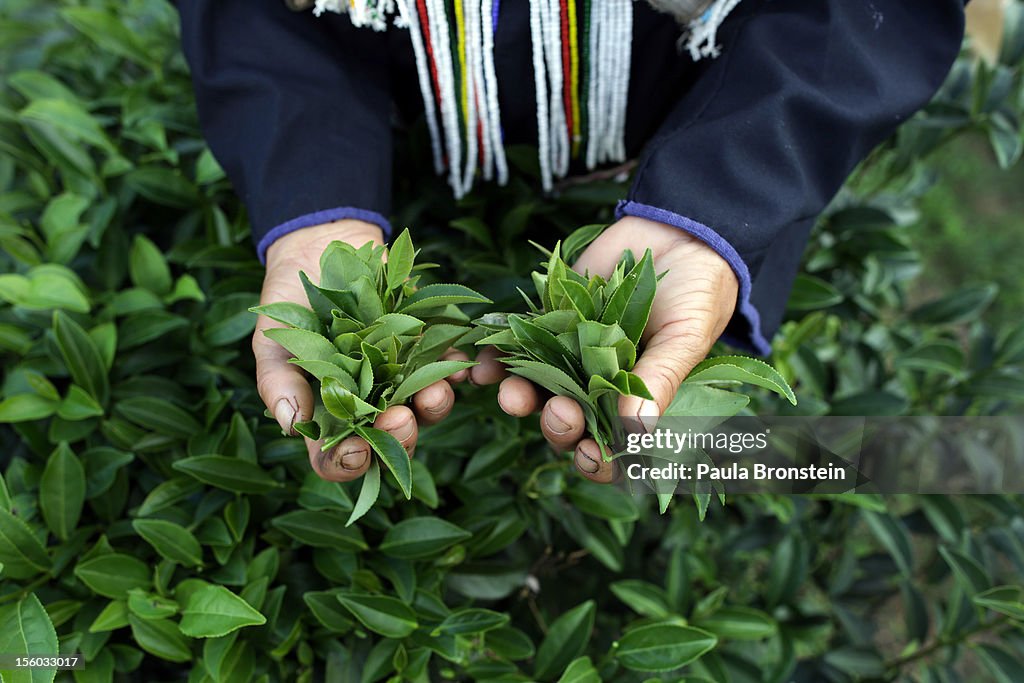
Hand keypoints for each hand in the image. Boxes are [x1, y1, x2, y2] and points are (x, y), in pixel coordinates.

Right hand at [255, 219, 468, 481]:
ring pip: (426, 408)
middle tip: (400, 420)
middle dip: (400, 437)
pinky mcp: (427, 346)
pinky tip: (457, 366)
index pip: (338, 456)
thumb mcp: (274, 341)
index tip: (356, 450)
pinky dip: (454, 369)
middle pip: (391, 439)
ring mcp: (401, 377)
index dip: (348, 462)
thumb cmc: (289, 303)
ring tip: (432, 393)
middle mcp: (370, 403)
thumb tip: (292, 424)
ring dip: (434, 407)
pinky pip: (448, 365)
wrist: (321, 248)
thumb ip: (278, 382)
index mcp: (330, 414)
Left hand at [471, 216, 738, 482]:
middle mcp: (597, 386)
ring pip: (535, 390)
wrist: (677, 232)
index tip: (589, 455)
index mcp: (635, 402)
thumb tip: (636, 430)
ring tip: (512, 395)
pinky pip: (513, 348)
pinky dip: (493, 362)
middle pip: (566, 424)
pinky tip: (480, 369)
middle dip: (558, 427)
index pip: (611, 449)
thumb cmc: (697, 293)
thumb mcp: (686, 337)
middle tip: (561, 412)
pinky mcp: (545, 322)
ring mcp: (568, 355)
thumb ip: (660, 379)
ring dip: (520, 399)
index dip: (596, 461)